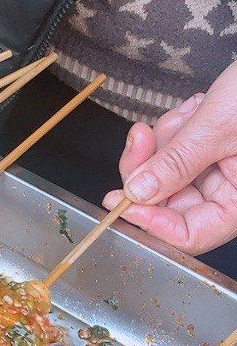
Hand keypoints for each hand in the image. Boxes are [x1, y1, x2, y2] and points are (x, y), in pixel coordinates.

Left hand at [104, 62, 236, 254]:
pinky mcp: (212, 154)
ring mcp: (221, 174)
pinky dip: (175, 130)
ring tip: (191, 112)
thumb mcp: (218, 126)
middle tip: (142, 137)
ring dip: (166, 140)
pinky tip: (194, 110)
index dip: (151, 222)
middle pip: (169, 202)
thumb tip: (138, 192)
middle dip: (151, 166)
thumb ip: (178, 162)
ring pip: (166, 173)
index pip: (190, 235)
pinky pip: (176, 152)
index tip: (120, 200)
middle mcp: (231, 193)